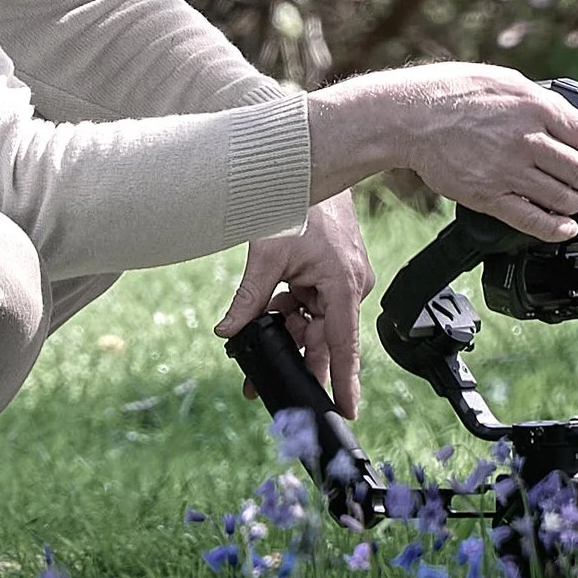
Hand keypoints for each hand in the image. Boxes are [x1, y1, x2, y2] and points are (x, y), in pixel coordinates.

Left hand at [213, 194, 376, 416]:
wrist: (309, 165)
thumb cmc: (296, 203)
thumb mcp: (267, 256)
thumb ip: (249, 300)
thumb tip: (228, 332)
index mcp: (343, 286)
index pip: (344, 346)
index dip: (344, 382)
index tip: (345, 412)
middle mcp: (350, 287)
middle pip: (322, 337)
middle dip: (294, 359)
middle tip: (260, 386)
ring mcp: (342, 279)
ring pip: (313, 319)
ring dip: (286, 331)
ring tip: (251, 349)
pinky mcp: (332, 272)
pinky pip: (311, 302)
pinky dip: (290, 309)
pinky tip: (267, 314)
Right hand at [306, 64, 577, 242]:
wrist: (411, 116)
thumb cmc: (453, 92)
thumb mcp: (505, 81)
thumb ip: (540, 100)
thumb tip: (568, 119)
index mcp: (535, 107)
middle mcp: (526, 140)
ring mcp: (508, 171)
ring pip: (565, 199)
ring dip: (574, 203)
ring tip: (569, 199)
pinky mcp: (490, 197)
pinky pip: (534, 222)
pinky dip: (557, 229)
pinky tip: (564, 228)